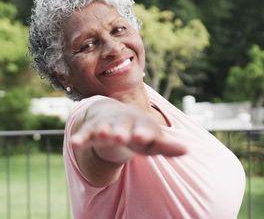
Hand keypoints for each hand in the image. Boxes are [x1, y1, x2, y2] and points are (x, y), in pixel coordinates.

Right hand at [71, 101, 186, 163]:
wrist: (117, 114)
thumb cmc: (140, 131)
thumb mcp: (153, 140)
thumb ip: (168, 146)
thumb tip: (188, 150)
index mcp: (142, 125)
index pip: (145, 129)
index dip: (144, 133)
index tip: (144, 137)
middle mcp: (124, 122)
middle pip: (123, 126)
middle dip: (122, 131)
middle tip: (120, 136)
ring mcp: (107, 124)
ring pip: (104, 127)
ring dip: (103, 131)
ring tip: (102, 134)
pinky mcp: (92, 129)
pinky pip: (85, 133)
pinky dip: (81, 137)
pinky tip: (75, 143)